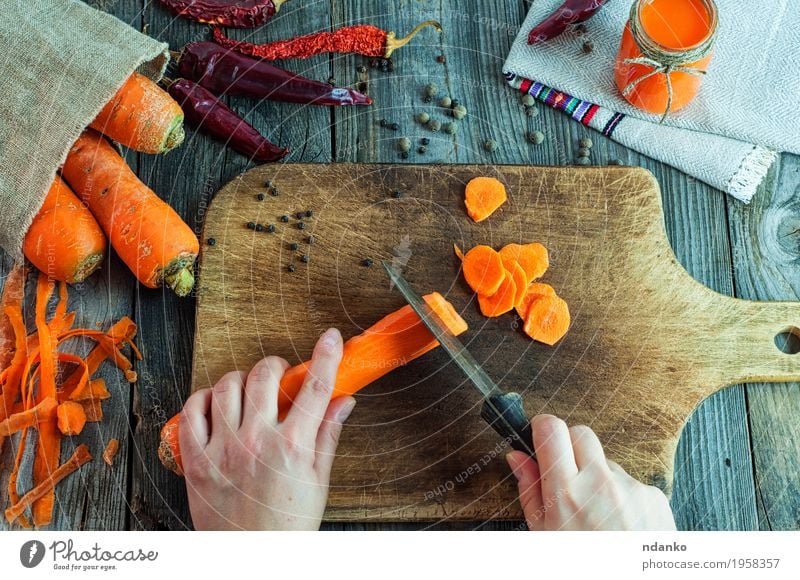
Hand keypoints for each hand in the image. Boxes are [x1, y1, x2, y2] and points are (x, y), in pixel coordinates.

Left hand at [179, 328, 355, 529]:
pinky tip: (216, 404)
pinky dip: (204, 399)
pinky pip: (192, 411)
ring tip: (248, 391)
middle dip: (276, 365)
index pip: (314, 388)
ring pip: (226, 386)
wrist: (254, 559)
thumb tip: (344, 401)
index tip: (332, 337)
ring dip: (241, 379)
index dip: (327, 356)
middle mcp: (256, 442)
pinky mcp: (196, 461)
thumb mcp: (319, 480)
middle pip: (264, 376)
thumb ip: (328, 435)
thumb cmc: (289, 524)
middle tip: (280, 374)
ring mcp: (223, 450)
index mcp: (293, 447)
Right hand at [506, 415, 675, 530]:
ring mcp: (631, 488)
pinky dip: (621, 496)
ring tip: (595, 514)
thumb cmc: (581, 567)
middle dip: (569, 447)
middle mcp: (600, 485)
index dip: (542, 429)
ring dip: (597, 476)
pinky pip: (630, 481)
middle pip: (580, 433)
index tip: (540, 438)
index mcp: (565, 494)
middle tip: (565, 474)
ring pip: (606, 461)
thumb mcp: (542, 535)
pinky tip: (618, 523)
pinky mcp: (654, 496)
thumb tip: (517, 457)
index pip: (551, 429)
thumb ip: (529, 491)